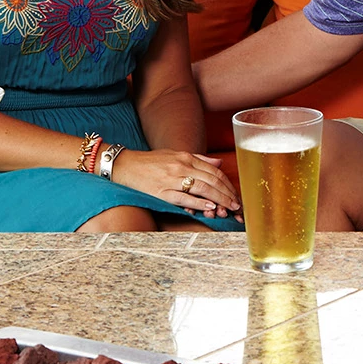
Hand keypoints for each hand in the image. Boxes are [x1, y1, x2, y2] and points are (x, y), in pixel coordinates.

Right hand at [111, 150, 239, 217]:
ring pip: (201, 189)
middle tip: (237, 205)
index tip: (236, 194)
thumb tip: (219, 163)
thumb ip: (199, 159)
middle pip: (211, 180)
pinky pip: (183, 198)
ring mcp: (171, 179)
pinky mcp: (161, 191)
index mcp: (186, 157)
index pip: (214, 172)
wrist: (125, 165)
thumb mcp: (176, 154)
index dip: (228, 184)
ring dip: (218, 200)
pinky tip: (209, 207)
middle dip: (227, 194)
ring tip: (229, 209)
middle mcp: (181, 166)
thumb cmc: (151, 161)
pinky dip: (198, 203)